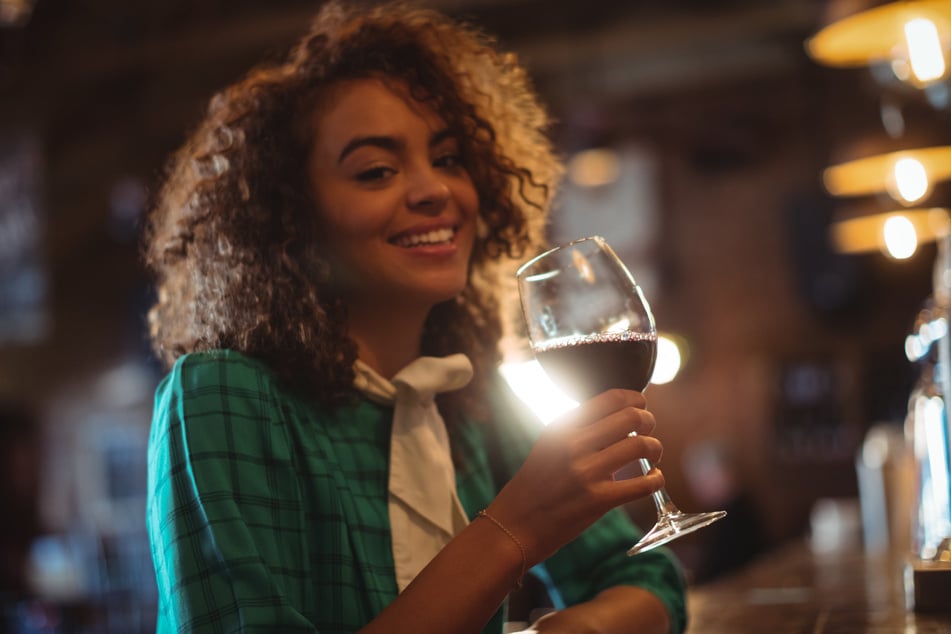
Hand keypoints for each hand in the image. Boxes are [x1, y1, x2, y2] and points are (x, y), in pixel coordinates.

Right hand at [486, 389, 663, 565]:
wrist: (515, 524)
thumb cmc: (535, 485)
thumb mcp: (548, 446)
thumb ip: (578, 431)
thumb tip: (619, 420)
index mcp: (561, 427)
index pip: (610, 398)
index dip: (635, 399)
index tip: (641, 406)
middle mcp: (573, 444)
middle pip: (631, 417)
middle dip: (648, 421)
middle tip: (649, 430)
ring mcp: (586, 472)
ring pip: (641, 445)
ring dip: (655, 448)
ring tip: (654, 455)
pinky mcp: (598, 500)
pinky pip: (643, 484)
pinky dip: (656, 479)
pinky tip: (653, 479)